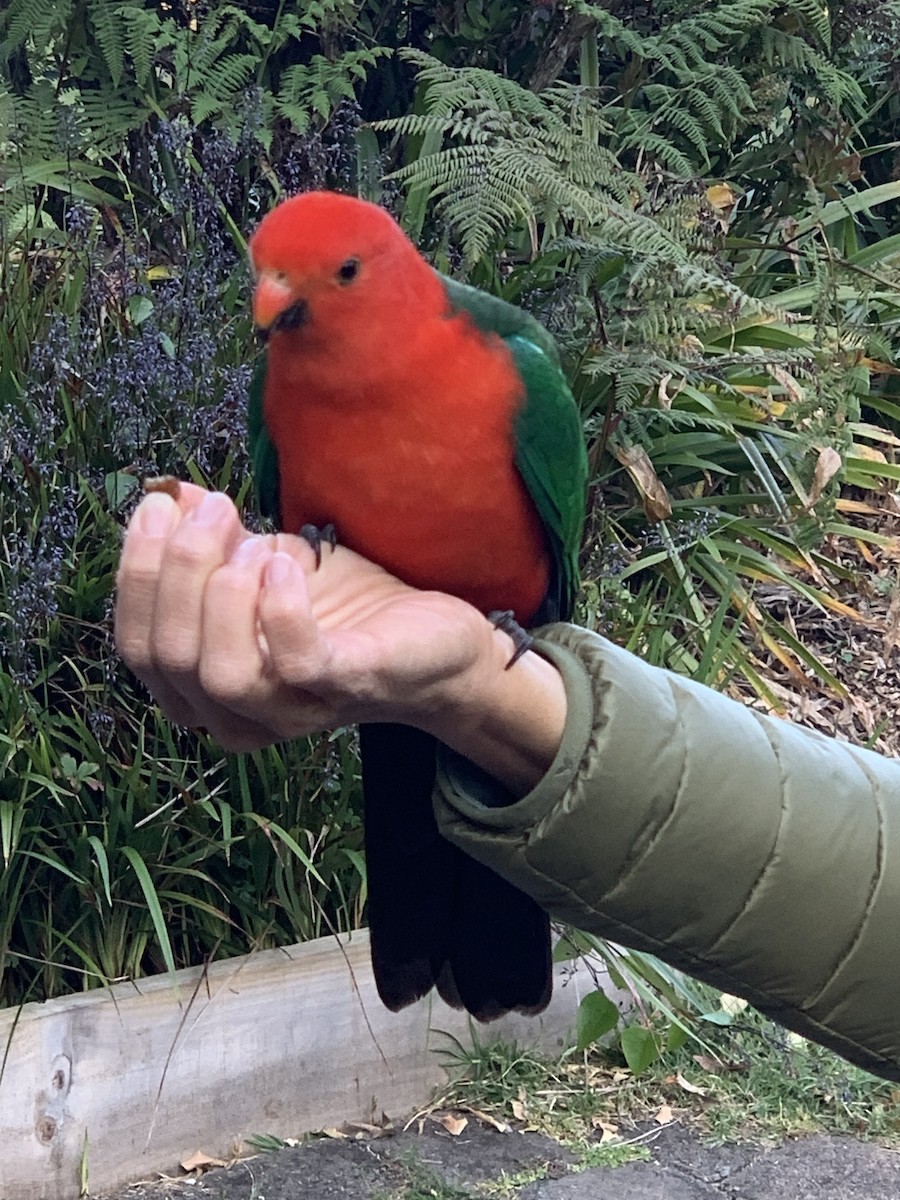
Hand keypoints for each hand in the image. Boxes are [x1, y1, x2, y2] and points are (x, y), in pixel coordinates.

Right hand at [115, 484, 566, 790]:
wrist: (435, 641)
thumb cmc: (344, 610)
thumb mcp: (265, 565)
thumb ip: (213, 544)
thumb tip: (167, 496)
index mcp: (205, 691)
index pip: (139, 647)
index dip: (137, 572)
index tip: (159, 505)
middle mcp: (238, 716)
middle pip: (169, 656)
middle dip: (178, 569)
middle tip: (216, 508)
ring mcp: (292, 713)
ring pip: (219, 672)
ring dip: (222, 592)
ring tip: (255, 543)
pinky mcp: (344, 690)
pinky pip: (294, 663)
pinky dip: (281, 607)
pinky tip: (287, 565)